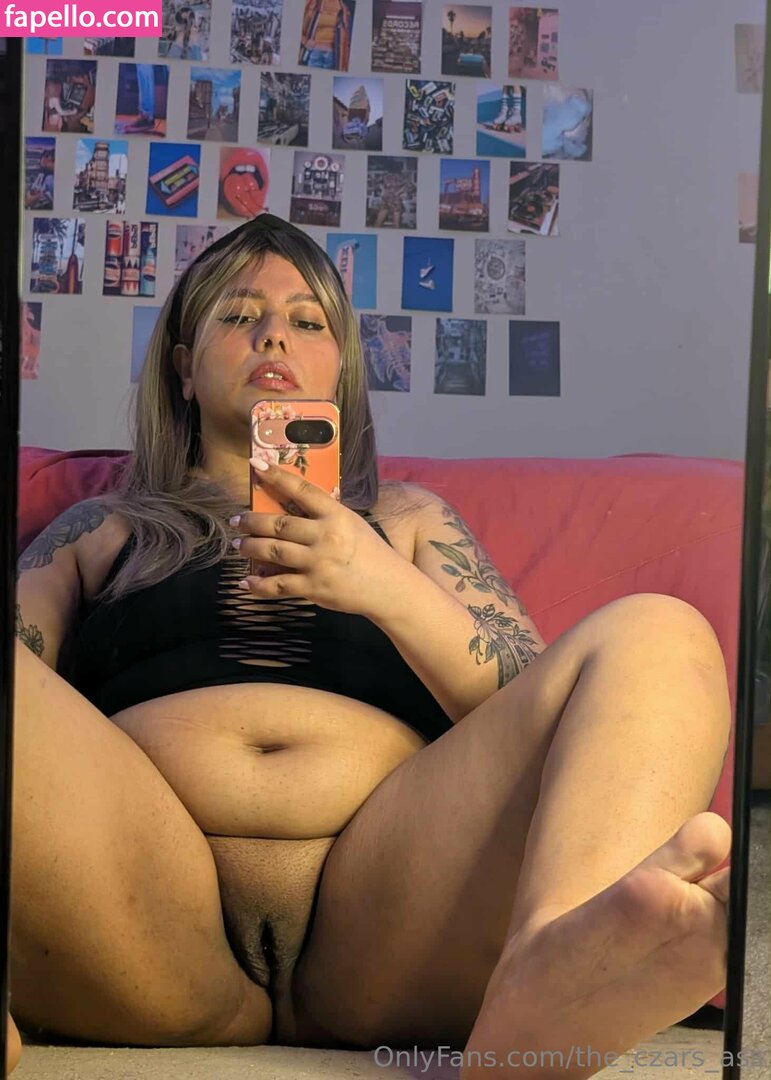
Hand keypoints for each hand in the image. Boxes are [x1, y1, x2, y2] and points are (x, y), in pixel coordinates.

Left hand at [230, 458, 413, 618]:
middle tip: (237, 521)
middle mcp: (325, 536)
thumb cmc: (372, 553)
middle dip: (252, 521)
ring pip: (272, 551)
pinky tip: (246, 581)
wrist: (390, 588)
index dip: (277, 476)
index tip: (255, 465)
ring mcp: (318, 563)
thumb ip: (328, 515)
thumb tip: (299, 503)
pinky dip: (259, 584)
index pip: (302, 490)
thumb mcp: (353, 524)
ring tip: (239, 545)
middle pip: (278, 524)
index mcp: (336, 515)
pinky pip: (278, 585)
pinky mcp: (313, 587)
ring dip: (250, 547)